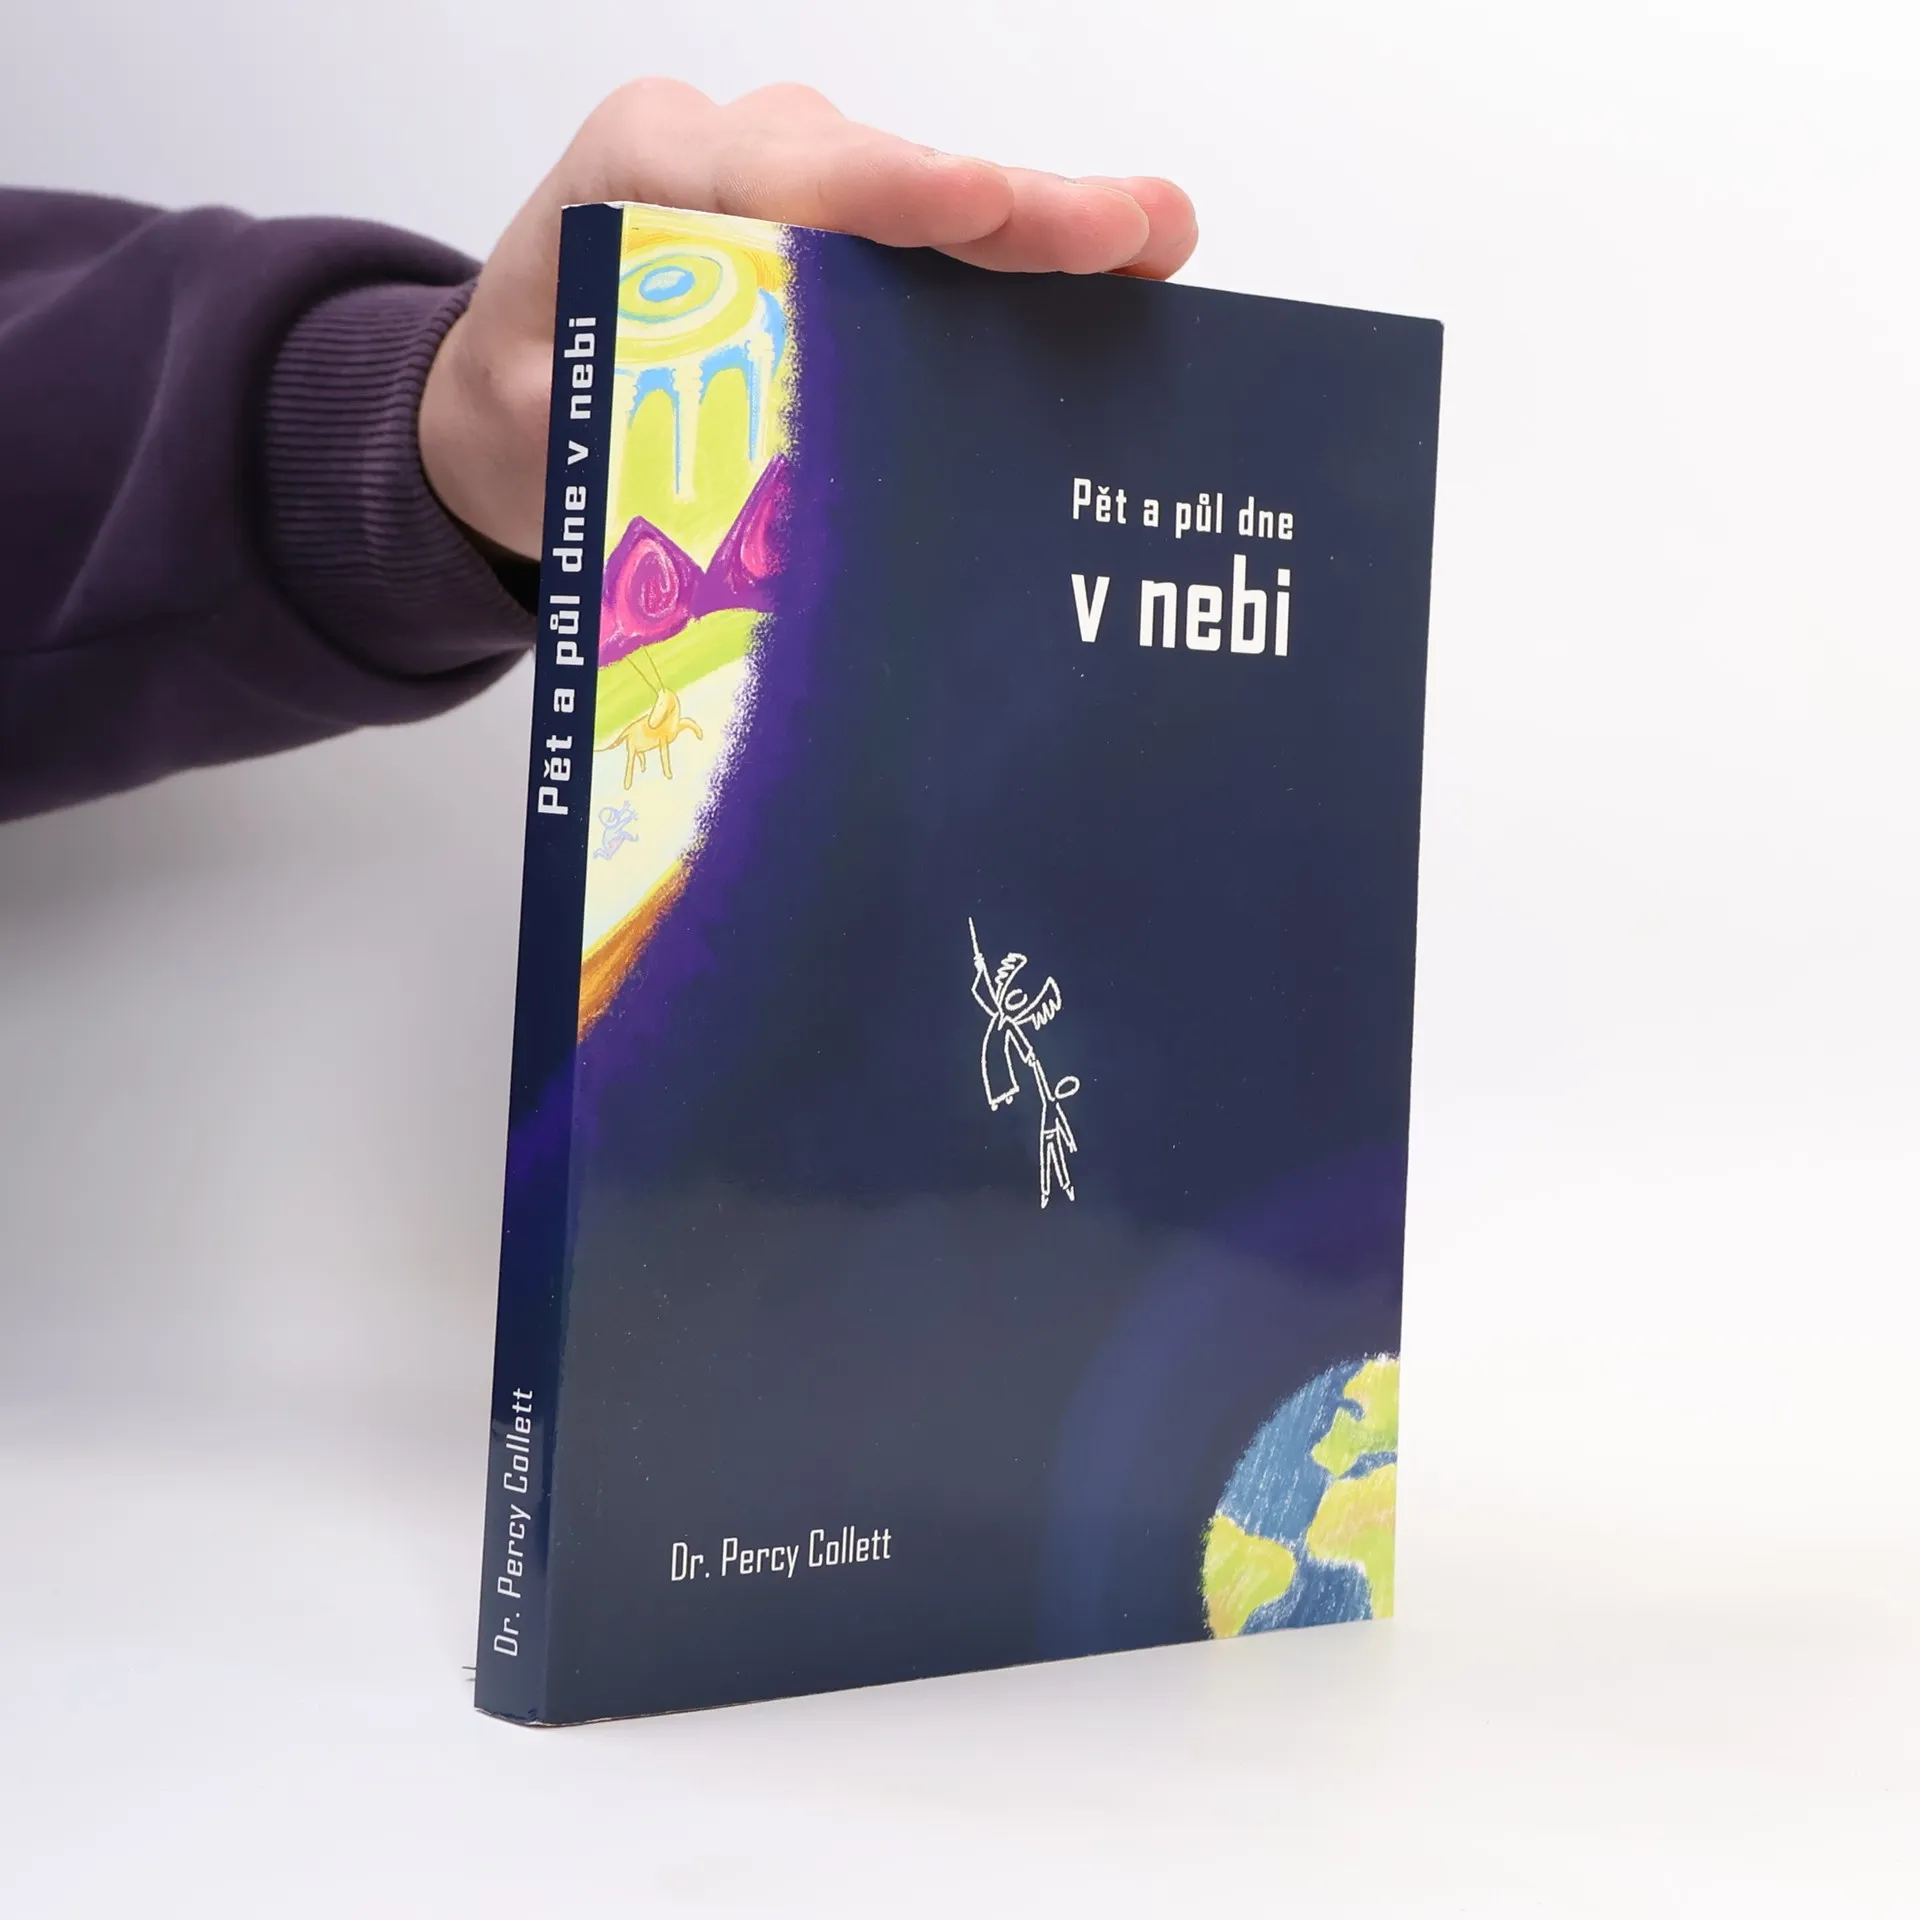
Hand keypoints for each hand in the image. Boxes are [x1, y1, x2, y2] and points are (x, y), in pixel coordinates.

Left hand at [418, 80, 1198, 557]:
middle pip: (889, 174)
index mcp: (646, 163)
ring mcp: (797, 186)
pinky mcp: (837, 239)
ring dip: (1045, 228)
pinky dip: (1022, 261)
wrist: (502, 402)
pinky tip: (1117, 271)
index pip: (788, 170)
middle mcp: (736, 151)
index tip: (982, 208)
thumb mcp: (532, 416)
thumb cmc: (516, 400)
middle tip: (1134, 230)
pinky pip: (936, 243)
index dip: (896, 192)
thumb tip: (746, 474)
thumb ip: (614, 420)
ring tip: (1159, 243)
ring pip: (932, 201)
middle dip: (1014, 204)